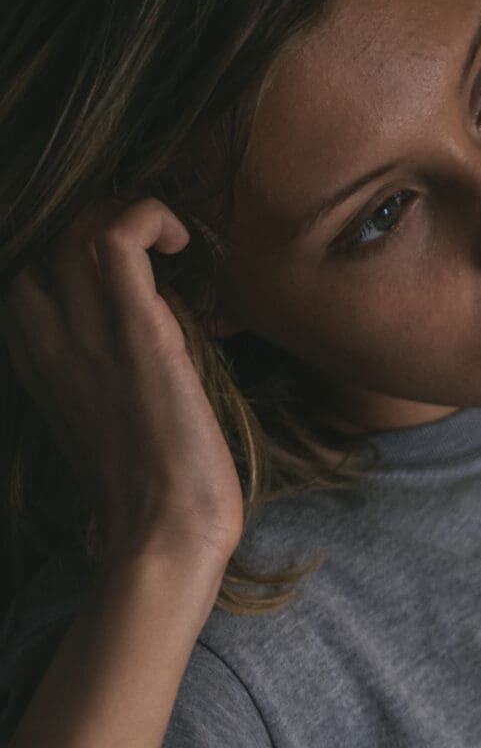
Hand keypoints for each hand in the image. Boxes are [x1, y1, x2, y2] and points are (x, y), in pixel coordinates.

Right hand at [1, 198, 243, 573]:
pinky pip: (118, 234)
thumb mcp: (102, 418)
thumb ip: (100, 371)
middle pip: (49, 238)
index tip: (129, 268)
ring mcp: (83, 329)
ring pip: (79, 224)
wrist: (164, 532)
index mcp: (31, 358)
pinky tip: (182, 242)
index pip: (29, 273)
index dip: (78, 255)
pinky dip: (150, 216)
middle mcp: (42, 335)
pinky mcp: (134, 329)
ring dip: (130, 215)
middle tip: (155, 251)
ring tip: (170, 244)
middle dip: (101, 223)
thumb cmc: (151, 491)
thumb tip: (144, 330)